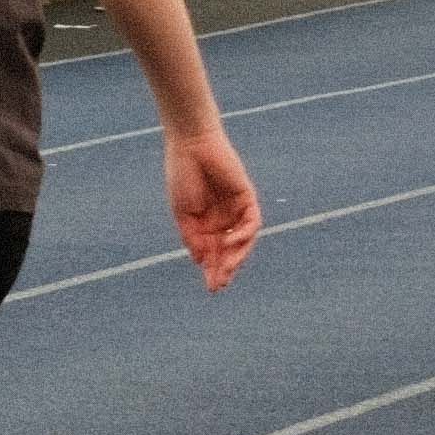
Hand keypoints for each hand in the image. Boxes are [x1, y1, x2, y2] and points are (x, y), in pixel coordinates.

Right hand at [166, 124, 261, 292]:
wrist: (191, 146)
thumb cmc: (182, 175)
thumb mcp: (183, 212)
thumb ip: (192, 236)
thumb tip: (200, 261)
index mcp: (205, 224)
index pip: (212, 253)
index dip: (212, 270)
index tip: (212, 289)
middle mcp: (223, 219)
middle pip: (228, 251)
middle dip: (224, 269)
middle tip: (219, 285)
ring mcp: (236, 210)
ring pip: (243, 241)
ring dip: (236, 256)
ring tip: (226, 269)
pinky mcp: (247, 198)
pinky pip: (252, 222)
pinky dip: (245, 234)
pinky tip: (233, 241)